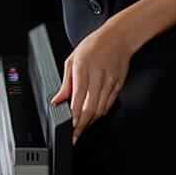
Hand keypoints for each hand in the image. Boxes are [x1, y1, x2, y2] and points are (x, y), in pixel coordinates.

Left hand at [50, 19, 134, 143]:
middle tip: (74, 136)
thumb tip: (57, 101)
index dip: (73, 117)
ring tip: (81, 128)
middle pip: (89, 109)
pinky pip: (108, 105)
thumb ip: (65, 83)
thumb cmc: (94, 46)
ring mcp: (110, 82)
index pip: (77, 99)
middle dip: (81, 126)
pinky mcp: (118, 86)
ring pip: (100, 110)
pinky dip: (100, 113)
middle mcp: (97, 77)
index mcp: (82, 69)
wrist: (119, 37)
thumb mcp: (72, 60)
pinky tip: (93, 116)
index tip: (68, 128)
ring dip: (90, 122)